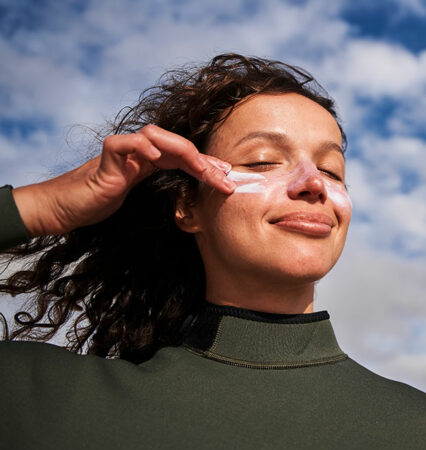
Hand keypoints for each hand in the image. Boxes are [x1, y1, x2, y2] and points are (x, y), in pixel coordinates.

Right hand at [11, 124, 235, 236]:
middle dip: (204, 161)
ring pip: (157, 136)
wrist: (67, 208)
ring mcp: (124, 151)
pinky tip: (156, 158)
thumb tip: (197, 202)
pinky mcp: (106, 157)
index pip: (186, 157)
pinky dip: (141, 147)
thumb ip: (164, 193)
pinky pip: (124, 143)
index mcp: (151, 161)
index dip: (208, 166)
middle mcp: (141, 151)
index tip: (229, 179)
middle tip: (224, 180)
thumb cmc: (101, 203)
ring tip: (202, 170)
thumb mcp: (142, 200)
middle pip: (179, 146)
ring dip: (183, 150)